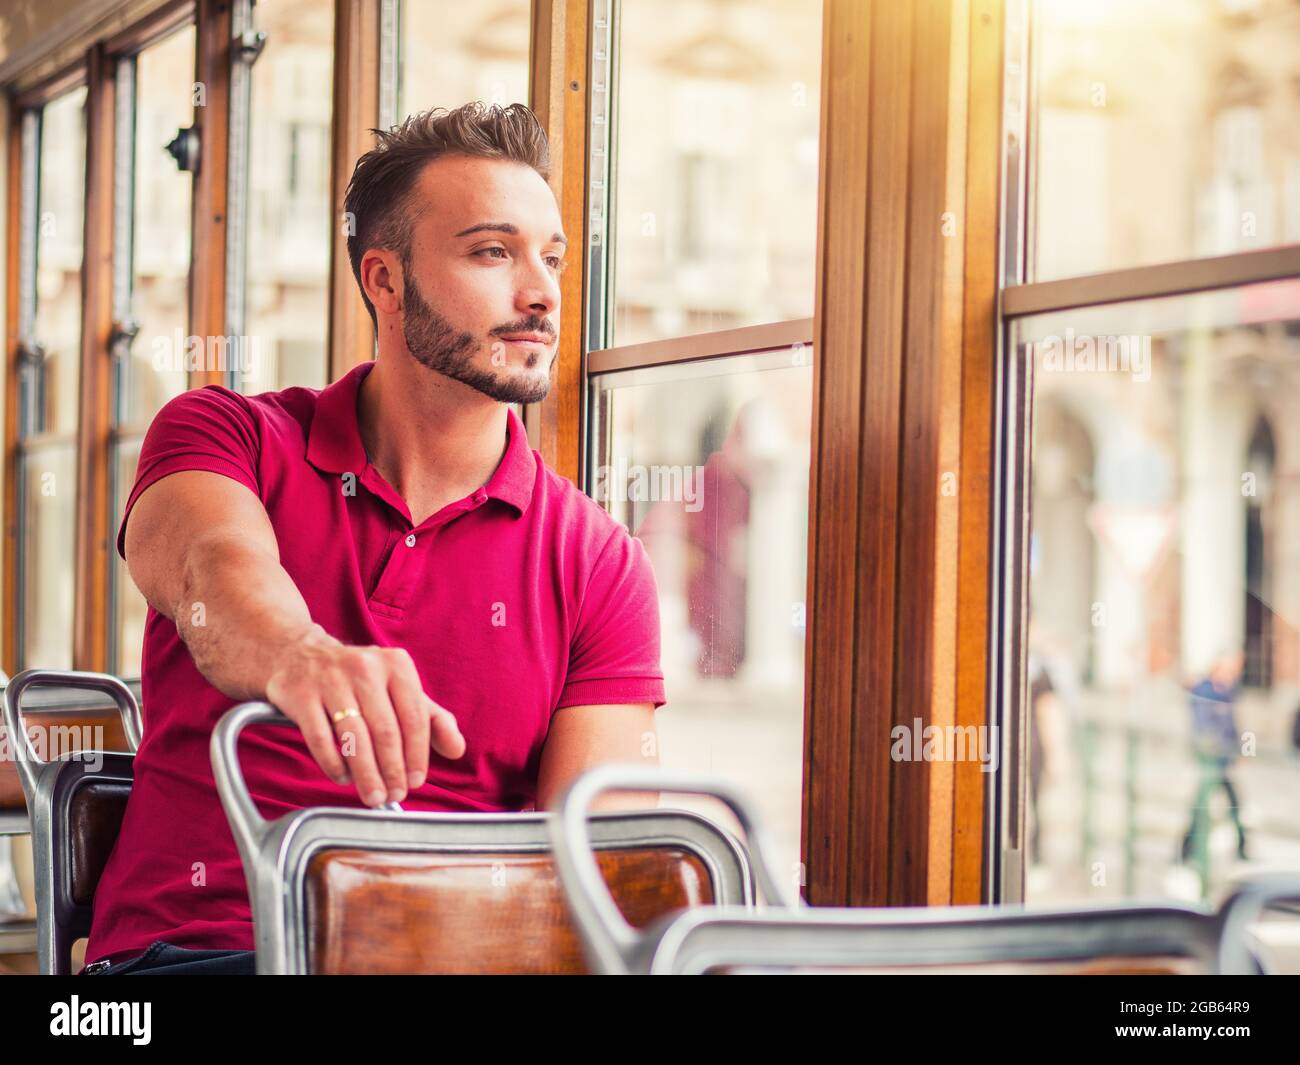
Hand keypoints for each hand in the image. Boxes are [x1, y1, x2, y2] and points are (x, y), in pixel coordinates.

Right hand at [265, 627, 465, 807]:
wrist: (300, 655)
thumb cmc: (359, 679)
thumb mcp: (400, 688)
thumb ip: (432, 718)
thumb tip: (456, 749)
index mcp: (396, 665)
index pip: (415, 717)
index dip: (417, 755)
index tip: (416, 780)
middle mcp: (365, 667)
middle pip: (385, 731)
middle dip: (393, 771)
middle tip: (395, 794)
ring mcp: (330, 679)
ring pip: (354, 738)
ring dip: (366, 774)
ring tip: (374, 796)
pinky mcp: (301, 694)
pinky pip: (320, 739)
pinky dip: (334, 765)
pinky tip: (344, 778)